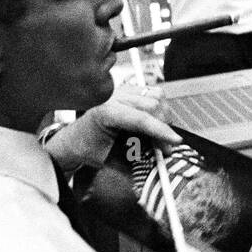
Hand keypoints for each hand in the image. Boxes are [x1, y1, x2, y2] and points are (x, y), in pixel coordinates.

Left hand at [44, 85, 180, 172]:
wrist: (76, 139)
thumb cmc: (90, 150)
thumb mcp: (110, 160)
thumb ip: (135, 160)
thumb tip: (159, 161)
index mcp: (105, 112)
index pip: (140, 119)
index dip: (161, 130)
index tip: (175, 141)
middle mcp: (114, 97)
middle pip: (152, 105)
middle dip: (164, 128)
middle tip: (165, 149)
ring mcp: (121, 90)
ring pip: (156, 96)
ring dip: (163, 117)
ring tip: (159, 136)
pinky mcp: (128, 90)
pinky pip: (153, 94)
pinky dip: (159, 109)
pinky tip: (154, 123)